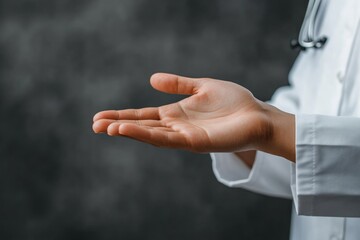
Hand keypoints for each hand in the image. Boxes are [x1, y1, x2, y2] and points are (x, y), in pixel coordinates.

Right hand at [93, 73, 294, 159]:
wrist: (257, 115)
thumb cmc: (234, 102)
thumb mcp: (201, 86)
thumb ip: (179, 84)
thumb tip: (152, 78)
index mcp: (176, 114)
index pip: (143, 115)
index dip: (122, 116)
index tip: (100, 116)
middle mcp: (176, 127)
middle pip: (142, 126)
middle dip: (118, 126)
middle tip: (94, 125)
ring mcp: (184, 136)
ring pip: (150, 134)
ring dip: (128, 131)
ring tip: (106, 128)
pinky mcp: (194, 143)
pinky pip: (166, 139)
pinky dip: (146, 135)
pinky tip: (129, 130)